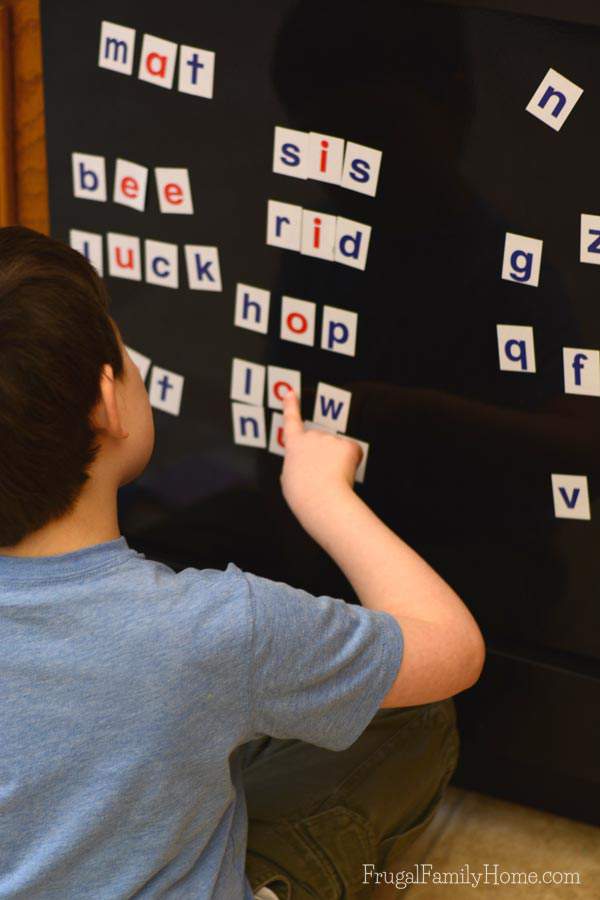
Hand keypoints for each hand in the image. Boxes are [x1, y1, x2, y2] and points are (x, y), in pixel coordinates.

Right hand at [279, 388, 362, 519]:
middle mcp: (311, 437)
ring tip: (330, 478)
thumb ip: (296, 465)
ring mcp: (330, 439)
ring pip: (338, 449)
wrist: (320, 499)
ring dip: (337, 461)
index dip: (291, 406)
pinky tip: (343, 474)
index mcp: (294, 446)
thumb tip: (305, 466)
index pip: (291, 421)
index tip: (291, 393)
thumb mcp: (288, 479)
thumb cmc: (302, 495)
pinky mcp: (347, 445)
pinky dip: (351, 464)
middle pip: (322, 442)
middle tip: (321, 476)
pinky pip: (353, 453)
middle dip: (325, 455)